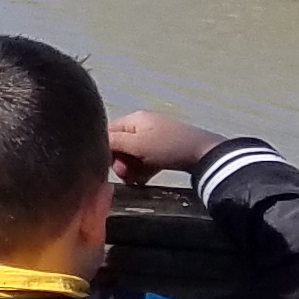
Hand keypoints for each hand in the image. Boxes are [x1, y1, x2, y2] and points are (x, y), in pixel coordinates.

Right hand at [106, 110, 226, 184]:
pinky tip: (145, 179)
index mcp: (134, 119)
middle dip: (120, 162)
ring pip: (133, 154)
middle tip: (126, 175)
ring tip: (137, 179)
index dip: (105, 150)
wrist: (203, 154)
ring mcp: (155, 137)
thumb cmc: (167, 147)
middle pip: (120, 145)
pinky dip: (143, 169)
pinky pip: (146, 159)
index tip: (111, 166)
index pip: (108, 132)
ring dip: (131, 168)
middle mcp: (142, 125)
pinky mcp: (164, 149)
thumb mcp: (136, 144)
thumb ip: (113, 143)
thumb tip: (95, 142)